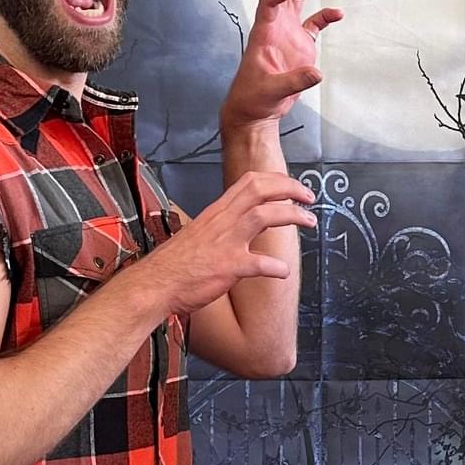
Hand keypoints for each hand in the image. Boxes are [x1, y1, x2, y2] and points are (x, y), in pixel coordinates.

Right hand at [152, 172, 316, 310]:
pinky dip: (275, 266)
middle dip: (289, 189)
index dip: (276, 180)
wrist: (156, 284)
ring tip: (309, 221)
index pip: (250, 182)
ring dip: (291, 215)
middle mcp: (222, 222)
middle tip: (309, 197)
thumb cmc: (176, 265)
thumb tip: (241, 228)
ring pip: (263, 215)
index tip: (293, 186)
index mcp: (217, 213)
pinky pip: (258, 263)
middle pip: (260, 190)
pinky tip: (283, 272)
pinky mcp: (227, 267)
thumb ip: (222, 229)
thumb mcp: (199, 235)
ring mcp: (225, 243)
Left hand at [220, 0, 342, 128]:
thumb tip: (316, 73)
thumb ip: (295, 81)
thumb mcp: (272, 91)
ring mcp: (287, 33)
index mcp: (263, 31)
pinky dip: (325, 15)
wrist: (255, 110)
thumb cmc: (254, 99)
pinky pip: (314, 23)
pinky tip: (338, 13)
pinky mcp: (299, 45)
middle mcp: (274, 26)